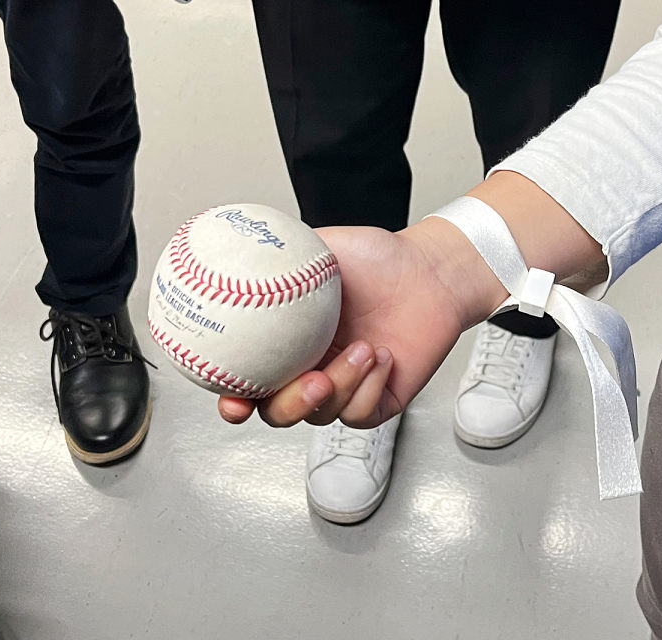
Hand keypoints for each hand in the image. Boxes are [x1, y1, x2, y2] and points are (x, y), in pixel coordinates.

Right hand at [217, 220, 504, 428]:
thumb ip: (276, 254)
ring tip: (363, 348)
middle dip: (289, 406)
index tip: (232, 401)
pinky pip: (361, 413)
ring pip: (322, 414)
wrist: (429, 271)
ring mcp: (343, 387)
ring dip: (342, 385)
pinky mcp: (377, 400)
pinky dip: (369, 387)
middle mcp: (310, 369)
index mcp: (286, 343)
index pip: (246, 382)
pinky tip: (382, 356)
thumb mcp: (321, 247)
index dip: (232, 400)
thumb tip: (236, 250)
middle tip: (313, 380)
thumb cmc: (379, 260)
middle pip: (278, 413)